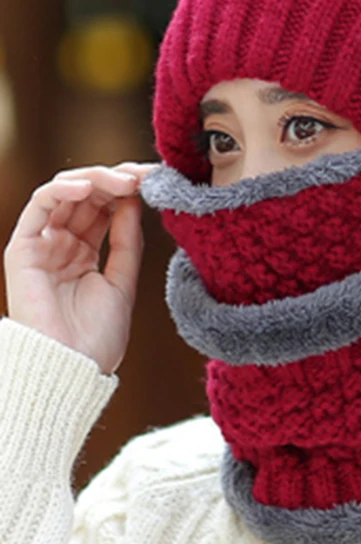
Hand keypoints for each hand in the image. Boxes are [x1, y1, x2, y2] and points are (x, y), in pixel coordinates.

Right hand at [3, 162, 157, 373]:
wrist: (74, 368)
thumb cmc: (97, 336)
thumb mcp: (123, 280)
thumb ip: (127, 240)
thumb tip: (134, 200)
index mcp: (85, 253)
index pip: (105, 207)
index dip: (129, 189)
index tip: (156, 179)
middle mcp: (61, 244)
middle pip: (88, 196)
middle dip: (117, 179)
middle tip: (144, 175)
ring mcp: (42, 245)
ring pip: (65, 192)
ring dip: (97, 179)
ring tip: (124, 181)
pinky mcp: (22, 248)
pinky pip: (39, 206)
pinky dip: (63, 188)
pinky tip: (89, 187)